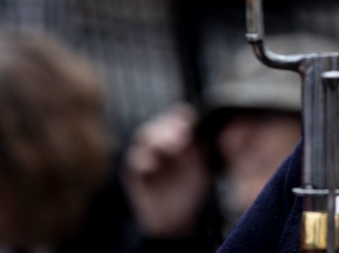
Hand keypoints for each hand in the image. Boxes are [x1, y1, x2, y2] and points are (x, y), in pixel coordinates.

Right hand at [122, 103, 212, 237]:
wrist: (178, 221)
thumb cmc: (193, 190)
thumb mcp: (203, 166)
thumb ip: (201, 147)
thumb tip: (205, 127)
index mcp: (180, 136)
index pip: (178, 117)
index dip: (182, 116)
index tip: (189, 120)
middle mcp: (161, 142)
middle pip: (160, 124)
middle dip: (170, 127)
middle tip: (183, 135)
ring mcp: (147, 156)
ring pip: (145, 136)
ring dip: (157, 139)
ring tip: (173, 148)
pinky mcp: (135, 173)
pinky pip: (134, 161)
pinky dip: (142, 160)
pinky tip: (152, 165)